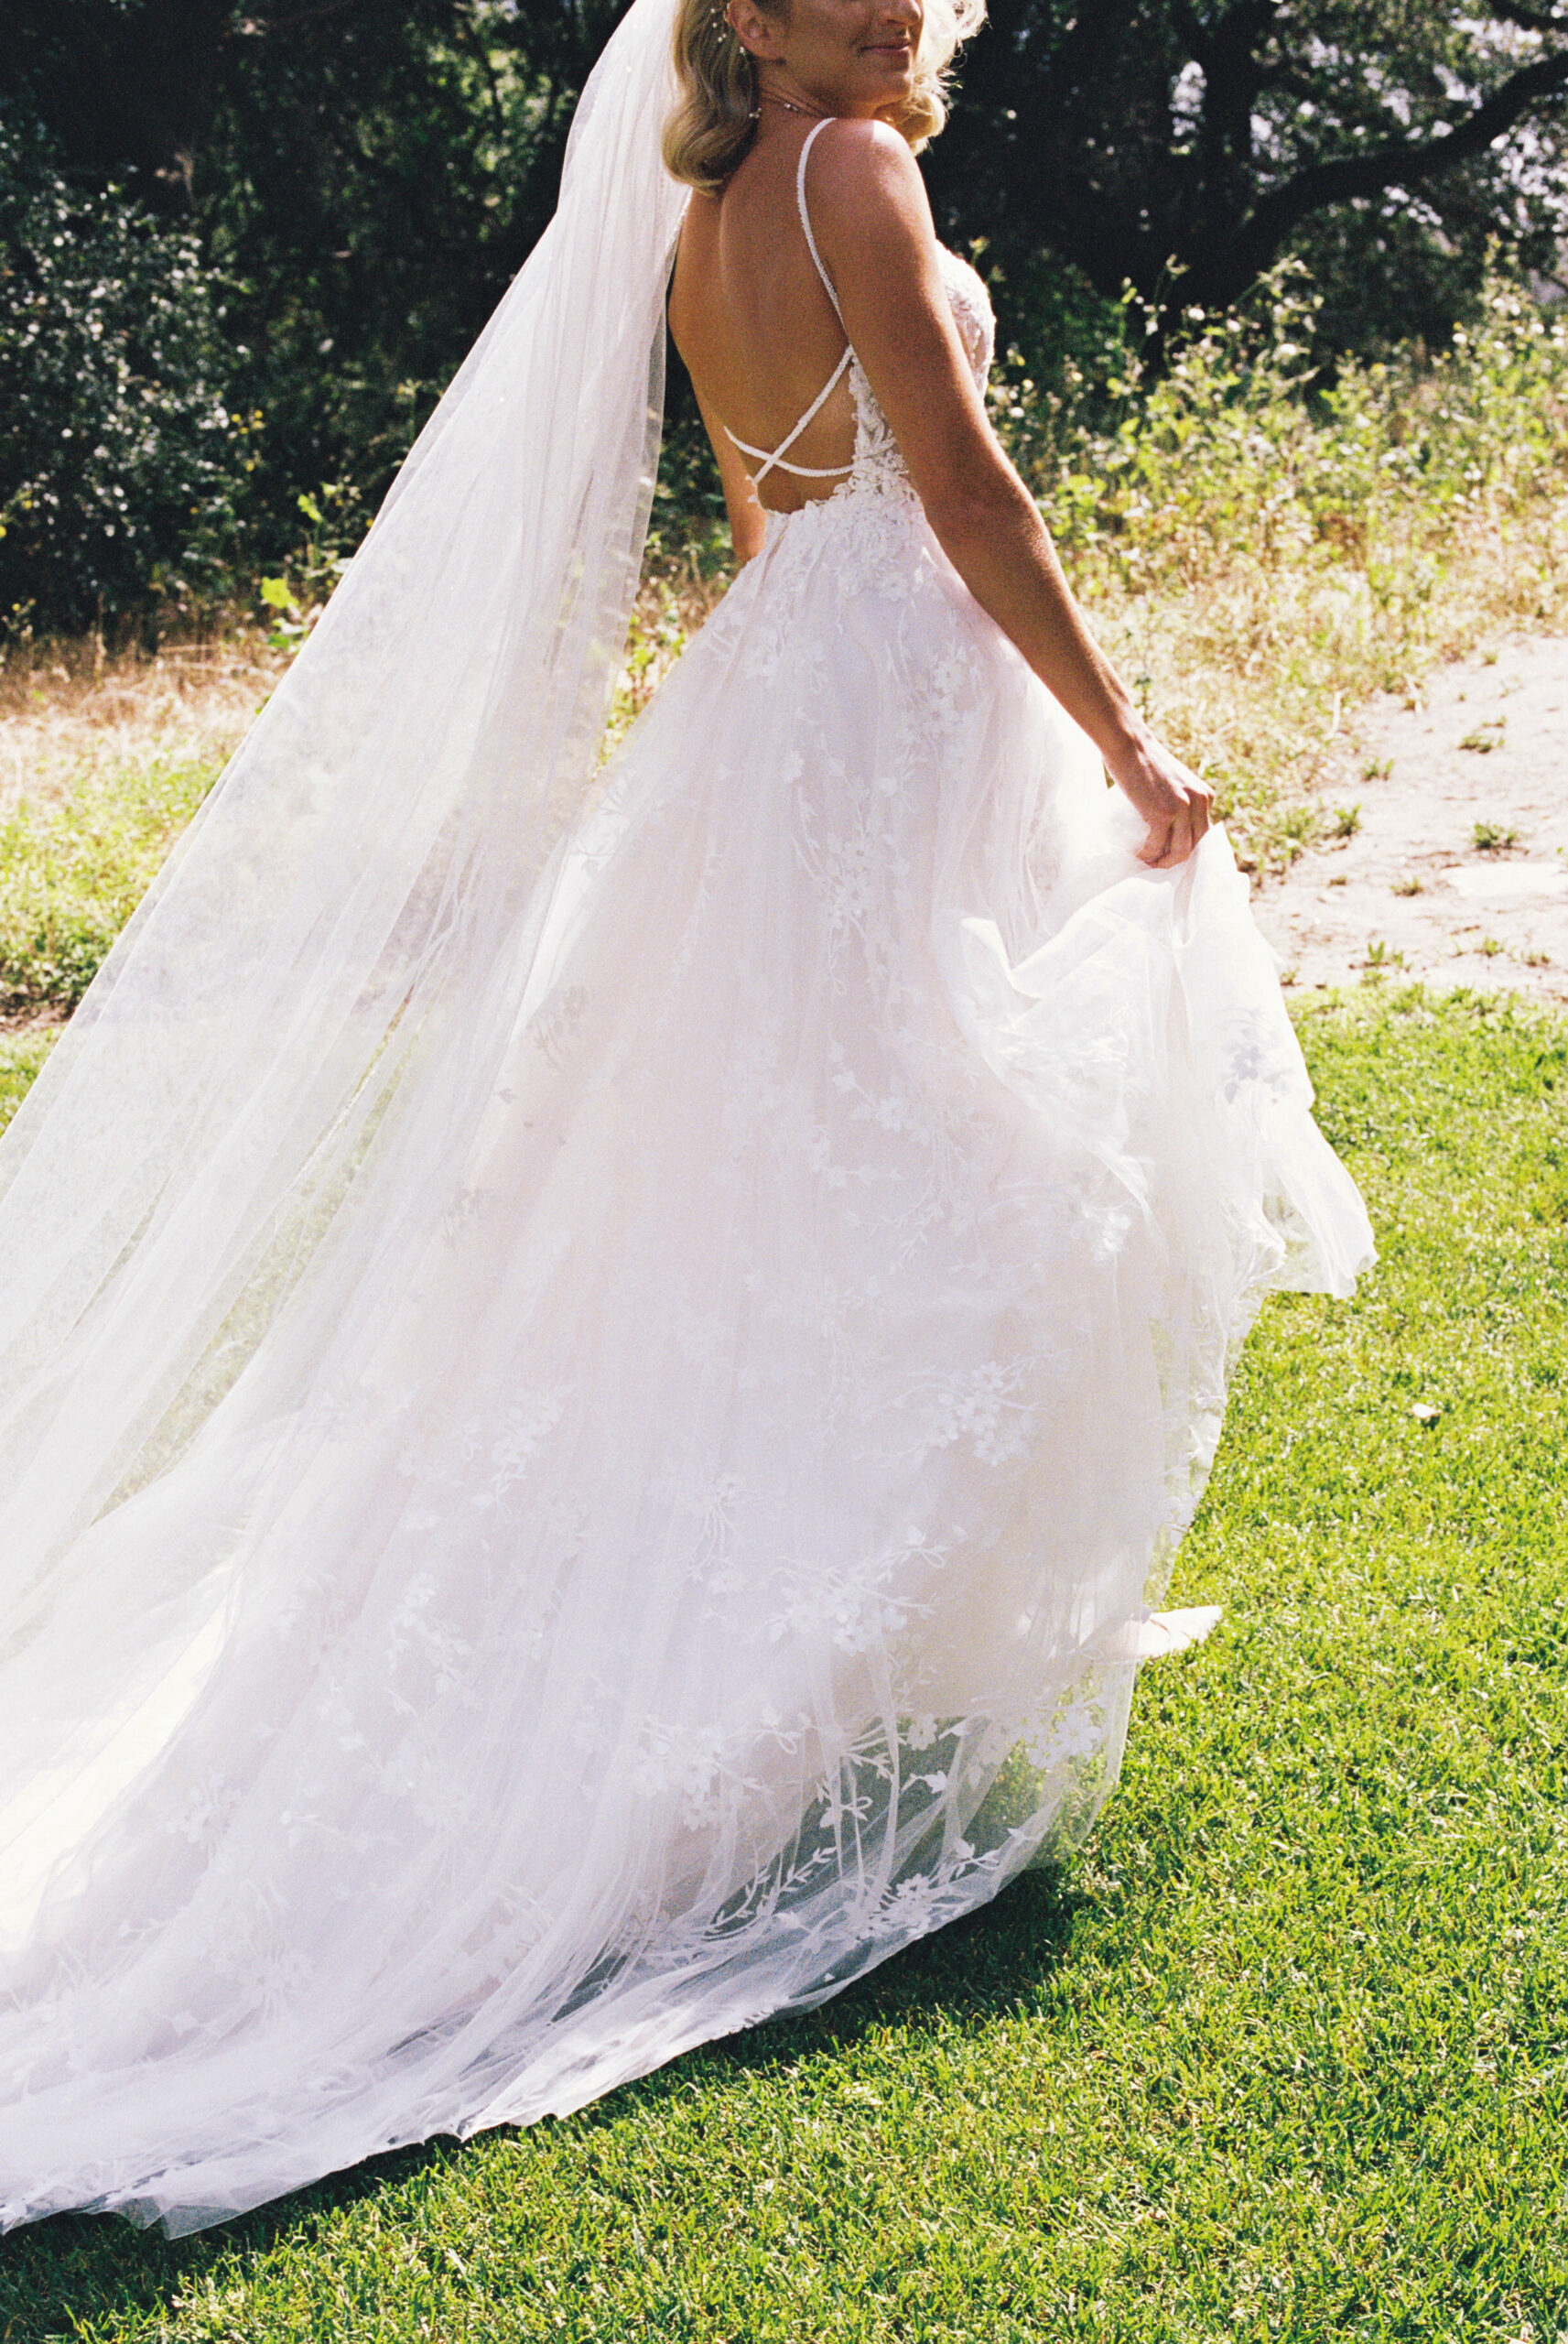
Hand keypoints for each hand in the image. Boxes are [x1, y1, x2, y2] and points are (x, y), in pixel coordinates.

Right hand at [1109, 730, 1213, 868]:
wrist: (1129, 745)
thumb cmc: (1145, 761)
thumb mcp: (1175, 781)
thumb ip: (1181, 798)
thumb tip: (1171, 826)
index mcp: (1205, 795)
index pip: (1203, 832)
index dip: (1187, 846)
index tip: (1169, 853)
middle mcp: (1199, 801)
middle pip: (1196, 845)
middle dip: (1176, 858)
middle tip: (1157, 861)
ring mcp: (1182, 808)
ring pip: (1181, 851)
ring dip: (1164, 862)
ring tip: (1148, 862)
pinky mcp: (1162, 814)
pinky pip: (1158, 846)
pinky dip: (1147, 854)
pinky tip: (1138, 854)